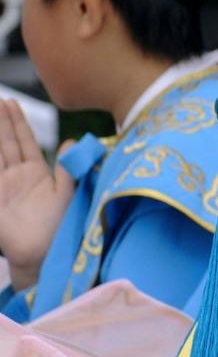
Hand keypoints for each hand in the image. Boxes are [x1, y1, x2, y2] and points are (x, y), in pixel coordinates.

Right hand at [0, 100, 74, 290]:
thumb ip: (68, 168)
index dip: (18, 122)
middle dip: (0, 121)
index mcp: (36, 172)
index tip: (11, 103)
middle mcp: (17, 176)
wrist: (43, 253)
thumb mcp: (68, 193)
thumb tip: (72, 140)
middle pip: (5, 142)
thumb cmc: (59, 227)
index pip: (25, 141)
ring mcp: (2, 186)